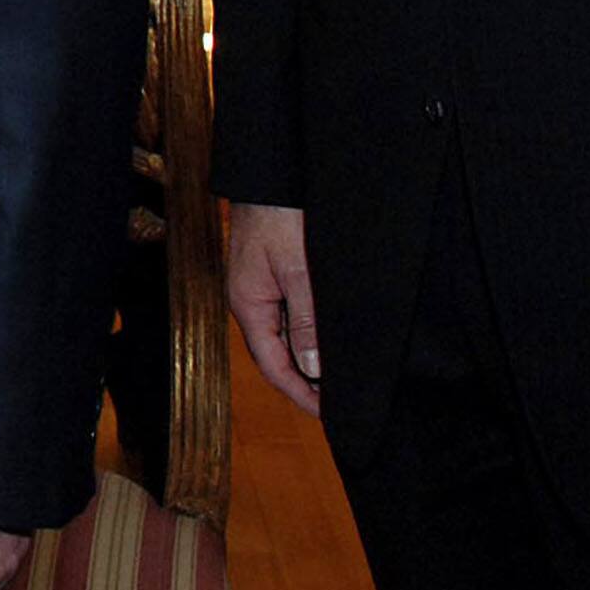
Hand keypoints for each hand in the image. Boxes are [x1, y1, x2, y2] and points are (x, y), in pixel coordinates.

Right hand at [227, 200, 320, 413]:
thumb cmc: (280, 216)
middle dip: (306, 383)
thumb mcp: (299, 270)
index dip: (301, 394)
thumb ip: (305, 319)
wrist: (271, 174)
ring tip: (339, 379)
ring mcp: (259, 289)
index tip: (329, 414)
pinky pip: (288, 317)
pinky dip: (308, 336)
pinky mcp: (270, 276)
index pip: (273, 365)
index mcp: (249, 305)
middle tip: (340, 403)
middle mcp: (250, 302)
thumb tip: (311, 365)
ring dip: (308, 359)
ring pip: (284, 337)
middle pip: (276, 356)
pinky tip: (327, 341)